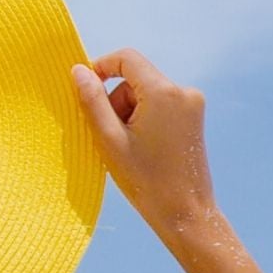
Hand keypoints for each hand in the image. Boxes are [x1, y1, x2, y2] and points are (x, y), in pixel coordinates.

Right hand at [70, 50, 219, 238]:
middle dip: (116, 101)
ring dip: (129, 114)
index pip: (127, 58)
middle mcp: (183, 92)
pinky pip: (159, 106)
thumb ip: (92, 100)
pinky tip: (142, 149)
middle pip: (135, 79)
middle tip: (110, 137)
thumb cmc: (147, 182)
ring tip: (128, 148)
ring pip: (146, 94)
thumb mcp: (110, 140)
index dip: (101, 67)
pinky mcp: (193, 118)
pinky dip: (144, 120)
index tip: (86, 89)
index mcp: (164, 93)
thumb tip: (79, 70)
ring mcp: (192, 105)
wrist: (186, 214)